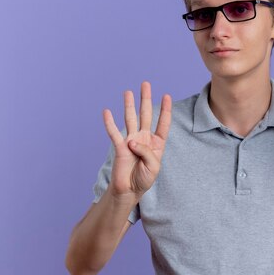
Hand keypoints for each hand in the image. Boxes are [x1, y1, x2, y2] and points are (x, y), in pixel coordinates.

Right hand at [102, 81, 171, 198]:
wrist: (129, 191)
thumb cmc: (144, 179)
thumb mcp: (153, 167)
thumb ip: (146, 152)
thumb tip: (131, 141)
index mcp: (157, 143)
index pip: (162, 123)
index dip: (165, 109)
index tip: (167, 95)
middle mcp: (144, 138)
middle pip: (145, 114)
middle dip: (145, 99)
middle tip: (145, 84)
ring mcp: (131, 140)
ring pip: (130, 119)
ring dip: (129, 105)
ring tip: (128, 92)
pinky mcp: (119, 147)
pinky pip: (113, 133)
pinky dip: (110, 122)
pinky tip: (107, 111)